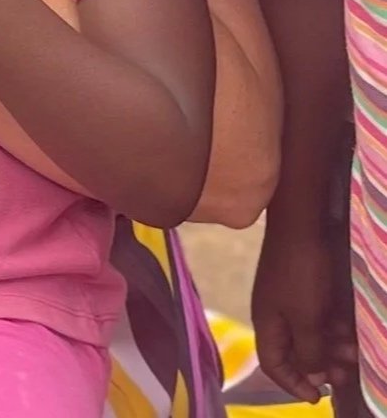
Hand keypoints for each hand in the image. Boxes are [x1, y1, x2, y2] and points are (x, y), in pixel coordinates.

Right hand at [253, 224, 355, 403]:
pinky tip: (350, 331)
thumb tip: (312, 375)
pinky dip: (334, 329)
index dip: (293, 384)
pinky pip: (319, 318)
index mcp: (267, 323)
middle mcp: (276, 314)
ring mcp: (291, 300)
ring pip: (311, 336)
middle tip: (343, 374)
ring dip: (332, 349)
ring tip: (353, 353)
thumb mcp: (307, 318)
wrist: (302, 224)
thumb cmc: (301, 273)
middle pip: (295, 353)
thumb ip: (309, 350)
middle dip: (320, 367)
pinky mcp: (305, 288)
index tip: (317, 397)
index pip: (273, 364)